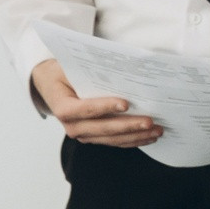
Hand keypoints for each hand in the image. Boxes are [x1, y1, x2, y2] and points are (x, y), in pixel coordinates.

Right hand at [32, 58, 162, 148]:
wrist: (53, 85)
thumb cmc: (64, 73)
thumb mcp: (70, 67)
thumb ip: (90, 70)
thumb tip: (122, 68)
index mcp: (63, 107)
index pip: (84, 109)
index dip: (105, 107)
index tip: (126, 104)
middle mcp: (71, 125)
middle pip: (102, 128)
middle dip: (128, 126)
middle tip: (149, 122)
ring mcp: (83, 134)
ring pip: (112, 138)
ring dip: (136, 136)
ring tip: (157, 130)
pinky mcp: (94, 137)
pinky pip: (115, 142)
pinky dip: (133, 140)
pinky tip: (149, 136)